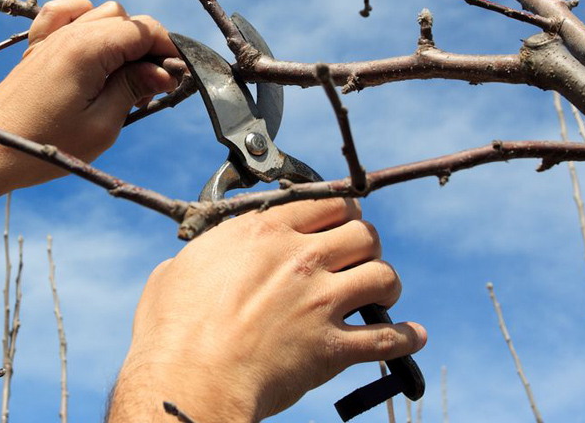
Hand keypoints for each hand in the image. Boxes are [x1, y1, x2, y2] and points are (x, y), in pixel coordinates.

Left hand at [0, 0, 178, 193]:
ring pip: (101, 13)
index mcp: (87, 50)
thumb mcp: (102, 126)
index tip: (177, 77)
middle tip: (149, 87)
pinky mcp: (37, 47)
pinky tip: (93, 44)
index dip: (167, 49)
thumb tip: (164, 70)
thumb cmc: (46, 145)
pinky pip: (65, 12)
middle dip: (146, 46)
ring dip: (120, 37)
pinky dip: (85, 19)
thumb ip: (134, 88)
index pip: (143, 30)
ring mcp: (50, 37)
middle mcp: (69, 34)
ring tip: (123, 76)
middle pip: (125, 20)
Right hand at [110, 198, 426, 421]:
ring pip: (383, 276)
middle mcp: (301, 259)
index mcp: (265, 234)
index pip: (327, 203)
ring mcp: (321, 302)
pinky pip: (388, 339)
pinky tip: (412, 336)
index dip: (342, 211)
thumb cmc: (172, 330)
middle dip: (367, 243)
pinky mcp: (332, 347)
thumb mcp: (176, 271)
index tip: (343, 220)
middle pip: (364, 233)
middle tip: (359, 256)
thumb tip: (202, 258)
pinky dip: (405, 338)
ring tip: (380, 293)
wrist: (189, 381)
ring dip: (386, 283)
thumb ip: (204, 255)